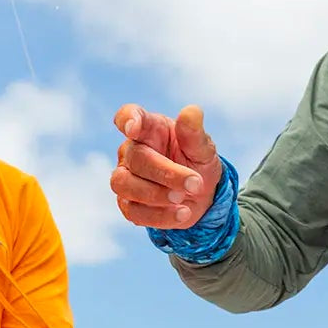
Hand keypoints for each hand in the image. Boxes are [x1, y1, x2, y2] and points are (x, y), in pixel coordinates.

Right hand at [111, 105, 222, 228]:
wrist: (201, 194)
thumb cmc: (197, 162)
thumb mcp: (203, 148)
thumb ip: (195, 133)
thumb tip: (191, 112)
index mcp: (150, 129)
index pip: (128, 116)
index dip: (127, 119)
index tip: (133, 127)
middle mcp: (131, 151)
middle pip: (136, 158)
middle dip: (166, 173)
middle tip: (195, 183)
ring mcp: (125, 178)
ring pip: (124, 184)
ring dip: (156, 194)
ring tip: (184, 200)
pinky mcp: (128, 204)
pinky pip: (133, 211)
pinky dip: (159, 215)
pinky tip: (182, 213)